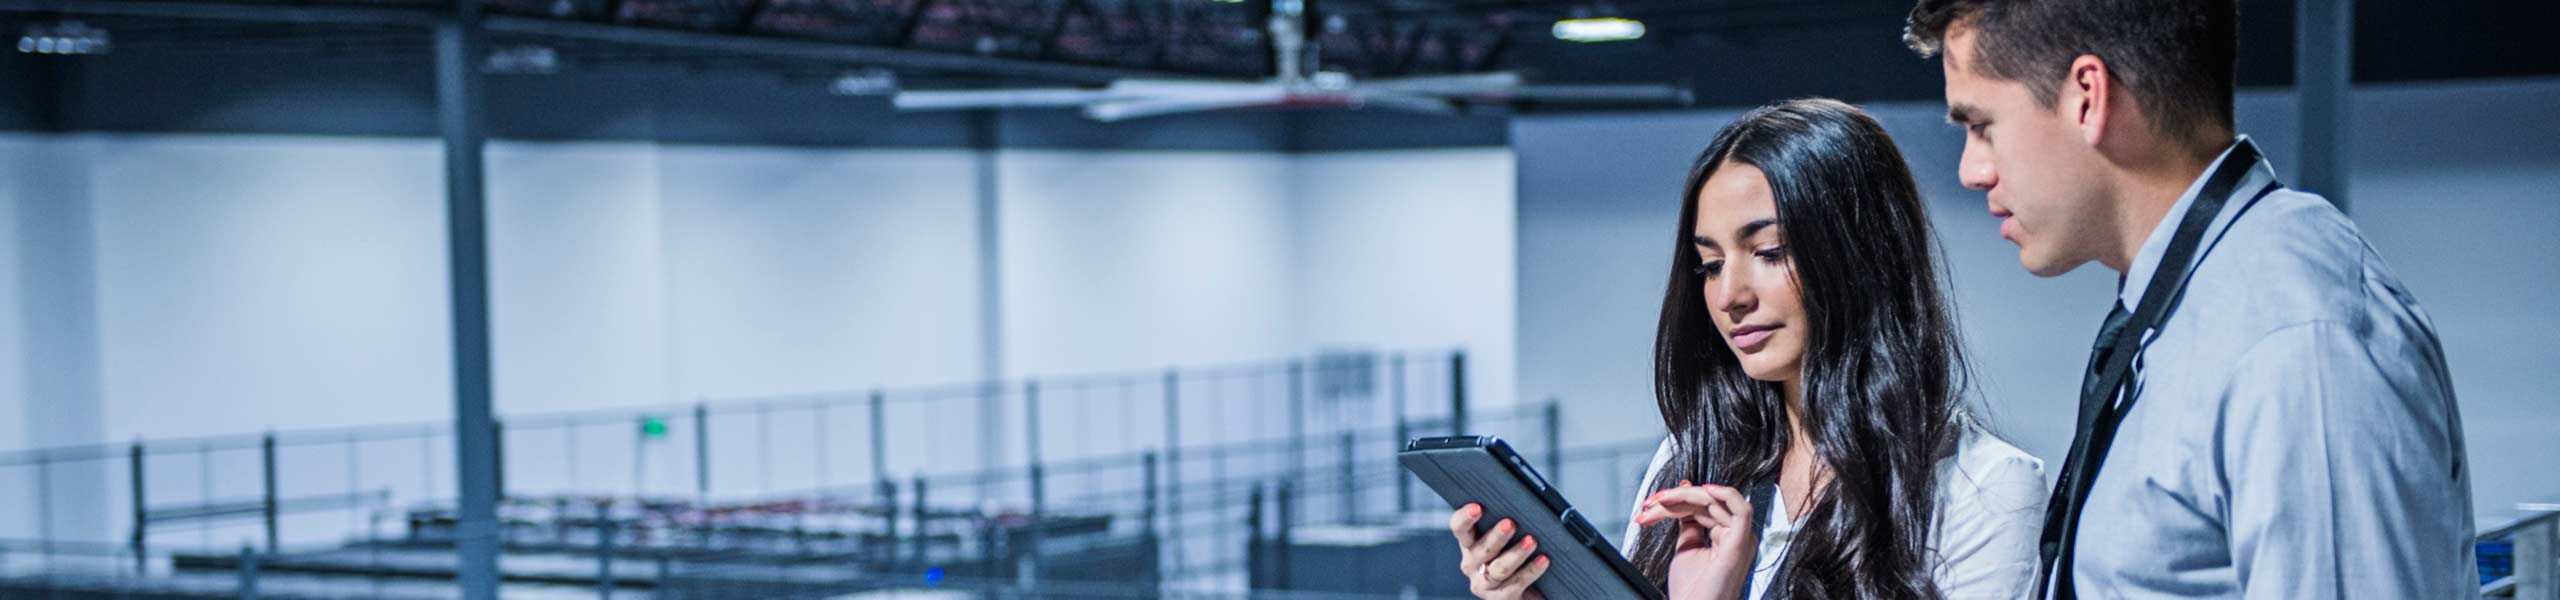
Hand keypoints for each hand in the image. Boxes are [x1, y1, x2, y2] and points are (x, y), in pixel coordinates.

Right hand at [1449, 503, 1551, 599]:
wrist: (1528, 591)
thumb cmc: (1516, 554)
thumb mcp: (1508, 536)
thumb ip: (1506, 521)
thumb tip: (1521, 500)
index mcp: (1469, 542)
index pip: (1459, 527)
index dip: (1465, 517)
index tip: (1478, 507)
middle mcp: (1471, 563)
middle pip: (1481, 549)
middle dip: (1497, 536)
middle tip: (1511, 523)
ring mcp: (1484, 584)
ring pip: (1499, 568)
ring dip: (1517, 554)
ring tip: (1532, 541)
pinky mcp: (1500, 598)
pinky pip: (1516, 584)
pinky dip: (1531, 570)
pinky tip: (1543, 560)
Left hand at [1635, 481, 1755, 599]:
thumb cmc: (1691, 591)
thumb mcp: (1686, 547)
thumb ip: (1687, 522)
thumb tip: (1684, 493)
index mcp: (1725, 537)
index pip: (1703, 506)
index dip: (1677, 499)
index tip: (1651, 503)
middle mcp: (1735, 536)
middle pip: (1706, 502)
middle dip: (1674, 498)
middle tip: (1649, 504)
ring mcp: (1740, 539)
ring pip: (1715, 501)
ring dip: (1684, 496)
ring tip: (1660, 502)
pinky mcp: (1740, 544)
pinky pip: (1741, 510)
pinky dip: (1724, 495)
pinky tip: (1702, 491)